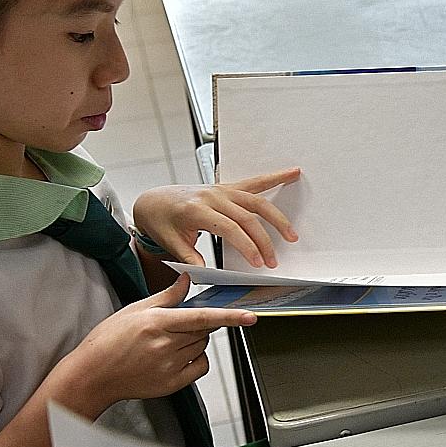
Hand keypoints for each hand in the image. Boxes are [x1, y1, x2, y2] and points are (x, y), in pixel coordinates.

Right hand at [53, 276, 255, 411]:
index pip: (202, 318)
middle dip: (197, 325)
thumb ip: (166, 296)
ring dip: (194, 341)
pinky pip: (199, 366)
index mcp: (157, 323)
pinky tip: (175, 356)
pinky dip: (195, 359)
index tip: (249, 316)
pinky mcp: (172, 383)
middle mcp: (166, 346)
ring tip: (166, 342)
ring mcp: (170, 367)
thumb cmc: (108, 341)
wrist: (93, 375)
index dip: (229, 316)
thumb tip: (186, 281)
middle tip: (175, 326)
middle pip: (203, 331)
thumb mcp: (135, 310)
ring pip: (201, 347)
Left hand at [133, 168, 300, 266]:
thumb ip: (188, 256)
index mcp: (196, 210)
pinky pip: (254, 183)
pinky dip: (274, 178)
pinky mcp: (227, 188)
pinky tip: (291, 173)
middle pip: (247, 217)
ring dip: (277, 218)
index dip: (246, 246)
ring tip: (291, 234)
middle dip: (264, 241)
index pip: (229, 228)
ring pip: (256, 200)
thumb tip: (203, 272)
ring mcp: (221, 190)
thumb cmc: (161, 221)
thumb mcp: (169, 242)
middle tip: (273, 260)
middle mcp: (211, 196)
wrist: (153, 201)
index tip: (258, 263)